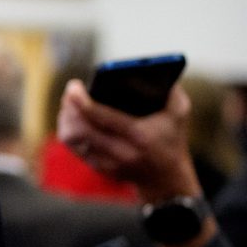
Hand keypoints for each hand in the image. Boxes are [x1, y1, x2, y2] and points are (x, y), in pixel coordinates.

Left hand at [56, 79, 199, 201]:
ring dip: (66, 119)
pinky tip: (71, 118)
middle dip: (70, 107)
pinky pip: (74, 148)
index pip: (102, 118)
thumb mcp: (180, 113)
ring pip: (73, 139)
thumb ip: (171, 89)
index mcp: (139, 136)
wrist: (167, 179)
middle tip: (70, 92)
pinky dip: (69, 130)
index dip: (82, 101)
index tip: (73, 86)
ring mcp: (108, 163)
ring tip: (68, 104)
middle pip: (81, 128)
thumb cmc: (172, 138)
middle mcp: (121, 152)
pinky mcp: (99, 168)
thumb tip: (150, 68)